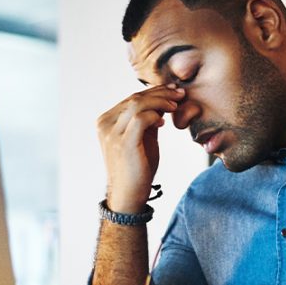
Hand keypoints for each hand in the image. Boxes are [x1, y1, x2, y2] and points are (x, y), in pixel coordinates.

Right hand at [96, 84, 184, 212]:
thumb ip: (149, 120)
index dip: (154, 91)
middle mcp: (105, 124)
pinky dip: (154, 115)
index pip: (132, 98)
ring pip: (137, 104)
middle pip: (135, 98)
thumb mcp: (143, 138)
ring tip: (176, 105)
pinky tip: (163, 122)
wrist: (129, 195)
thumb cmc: (137, 168)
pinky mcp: (123, 143)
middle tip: (180, 93)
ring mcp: (111, 133)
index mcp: (106, 121)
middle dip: (160, 93)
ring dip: (160, 101)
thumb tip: (163, 102)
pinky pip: (140, 119)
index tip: (173, 90)